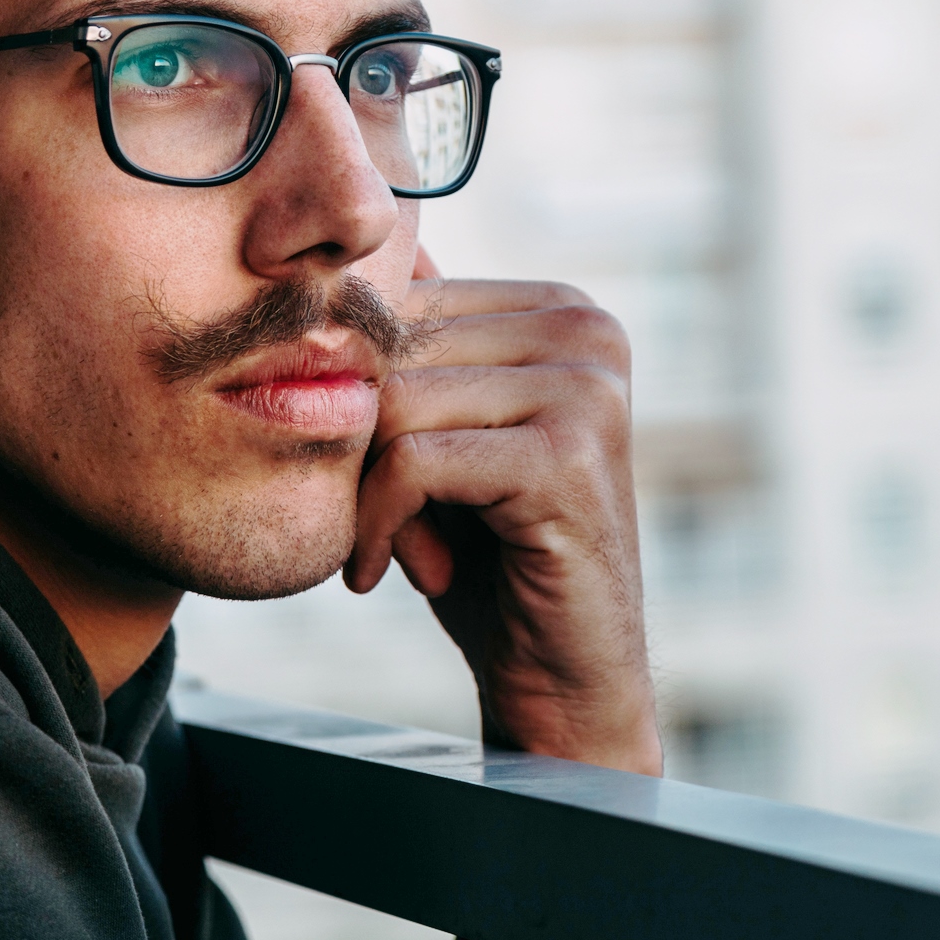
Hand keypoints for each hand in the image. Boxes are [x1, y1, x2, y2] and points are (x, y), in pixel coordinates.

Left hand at [345, 260, 660, 775]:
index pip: (406, 299)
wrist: (564, 681)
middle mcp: (588, 332)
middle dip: (365, 443)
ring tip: (398, 546)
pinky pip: (413, 460)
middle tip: (382, 523)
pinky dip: (382, 522)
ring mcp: (587, 389)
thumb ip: (419, 353)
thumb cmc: (491, 559)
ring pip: (399, 402)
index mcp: (565, 309)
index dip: (364, 388)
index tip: (372, 472)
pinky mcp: (567, 457)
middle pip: (397, 346)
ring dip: (371, 492)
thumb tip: (351, 258)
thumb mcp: (444, 434)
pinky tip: (400, 570)